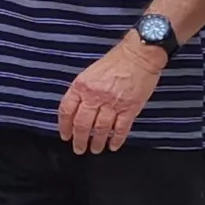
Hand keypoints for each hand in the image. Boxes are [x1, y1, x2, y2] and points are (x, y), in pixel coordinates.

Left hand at [57, 35, 161, 152]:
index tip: (65, 136)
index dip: (64, 126)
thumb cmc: (116, 60)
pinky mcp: (130, 108)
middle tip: (79, 149)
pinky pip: (120, 128)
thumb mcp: (91, 72)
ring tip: (95, 149)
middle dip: (79, 139)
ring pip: (100, 129)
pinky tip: (113, 146)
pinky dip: (116, 139)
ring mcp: (113, 103)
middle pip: (82, 123)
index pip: (67, 110)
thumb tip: (77, 109)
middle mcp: (95, 95)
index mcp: (82, 85)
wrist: (139, 54)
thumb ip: (83, 90)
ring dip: (96, 142)